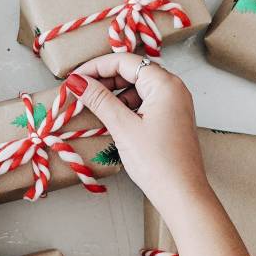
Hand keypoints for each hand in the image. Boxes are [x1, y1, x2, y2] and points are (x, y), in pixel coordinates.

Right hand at [67, 54, 255, 255]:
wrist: (182, 194)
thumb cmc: (156, 161)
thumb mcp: (123, 127)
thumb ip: (99, 100)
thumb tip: (76, 81)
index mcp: (165, 84)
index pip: (125, 61)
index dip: (96, 67)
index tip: (73, 79)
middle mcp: (173, 88)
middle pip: (132, 71)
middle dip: (104, 79)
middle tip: (79, 92)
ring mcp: (174, 104)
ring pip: (137, 87)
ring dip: (113, 93)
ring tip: (91, 106)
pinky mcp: (171, 120)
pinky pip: (144, 102)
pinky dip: (125, 106)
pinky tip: (110, 118)